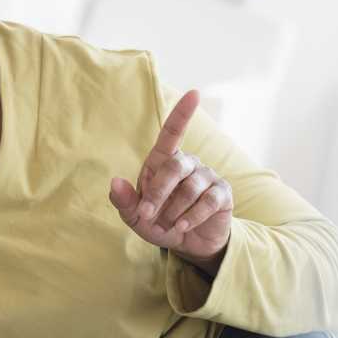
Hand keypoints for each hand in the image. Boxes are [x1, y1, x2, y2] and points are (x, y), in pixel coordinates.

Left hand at [108, 90, 233, 274]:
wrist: (187, 244)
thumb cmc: (158, 222)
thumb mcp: (135, 216)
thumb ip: (124, 201)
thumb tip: (115, 182)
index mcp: (164, 161)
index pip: (173, 132)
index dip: (183, 113)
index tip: (195, 93)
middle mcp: (188, 163)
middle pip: (174, 166)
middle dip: (158, 192)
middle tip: (147, 214)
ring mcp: (207, 177)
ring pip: (190, 187)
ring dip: (174, 210)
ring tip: (169, 223)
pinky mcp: (222, 194)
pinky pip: (208, 201)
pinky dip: (192, 217)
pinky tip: (184, 226)